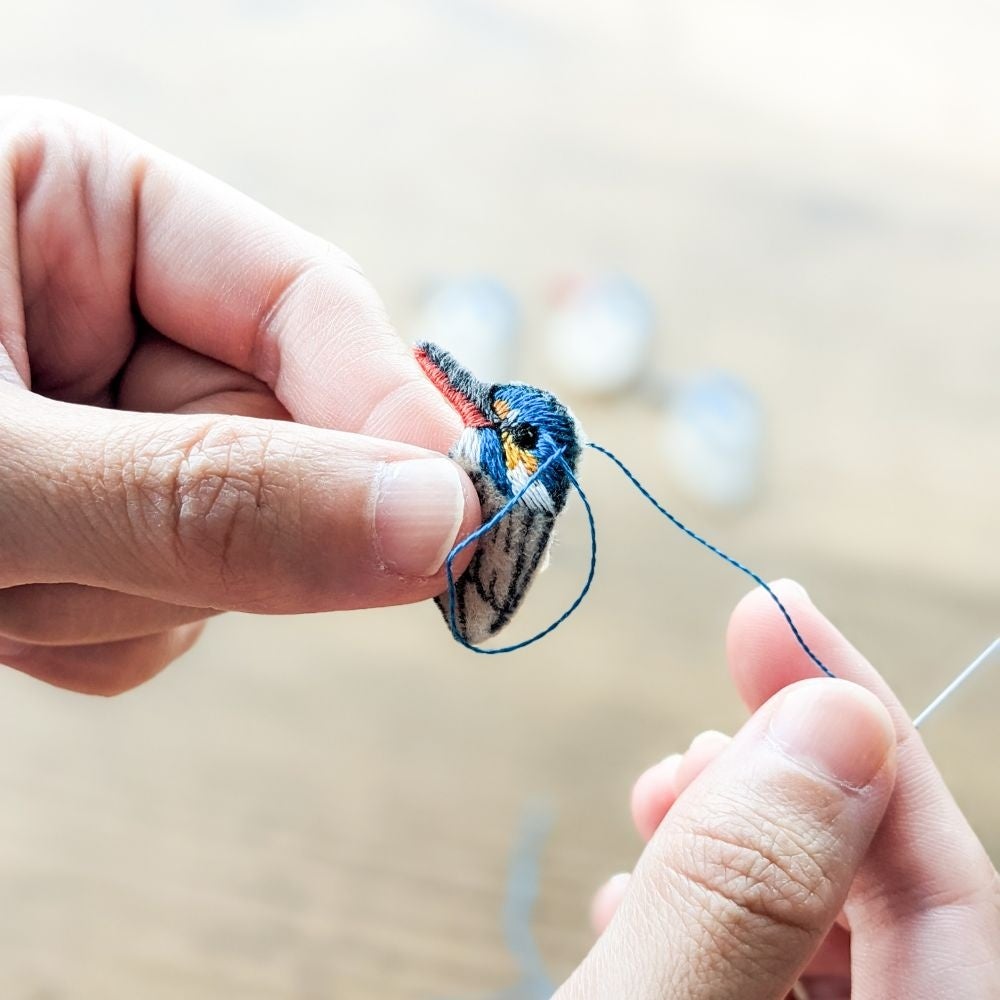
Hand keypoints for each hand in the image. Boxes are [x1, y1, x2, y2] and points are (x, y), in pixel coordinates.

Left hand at [0, 99, 479, 694]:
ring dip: (128, 590)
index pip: (305, 299)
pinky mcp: (98, 522)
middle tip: (88, 561)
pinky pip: (174, 604)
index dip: (388, 412)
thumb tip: (437, 524)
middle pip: (281, 433)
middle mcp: (107, 312)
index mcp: (80, 206)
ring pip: (234, 540)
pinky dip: (97, 629)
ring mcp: (112, 425)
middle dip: (212, 525)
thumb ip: (205, 498)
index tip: (459, 517)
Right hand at [566, 581, 999, 998]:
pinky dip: (698, 901)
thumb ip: (746, 889)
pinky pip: (757, 959)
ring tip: (656, 802)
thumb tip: (832, 718)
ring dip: (731, 837)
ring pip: (814, 918)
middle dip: (779, 781)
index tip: (776, 613)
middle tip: (695, 738)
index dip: (862, 725)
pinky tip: (633, 894)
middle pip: (880, 893)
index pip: (945, 882)